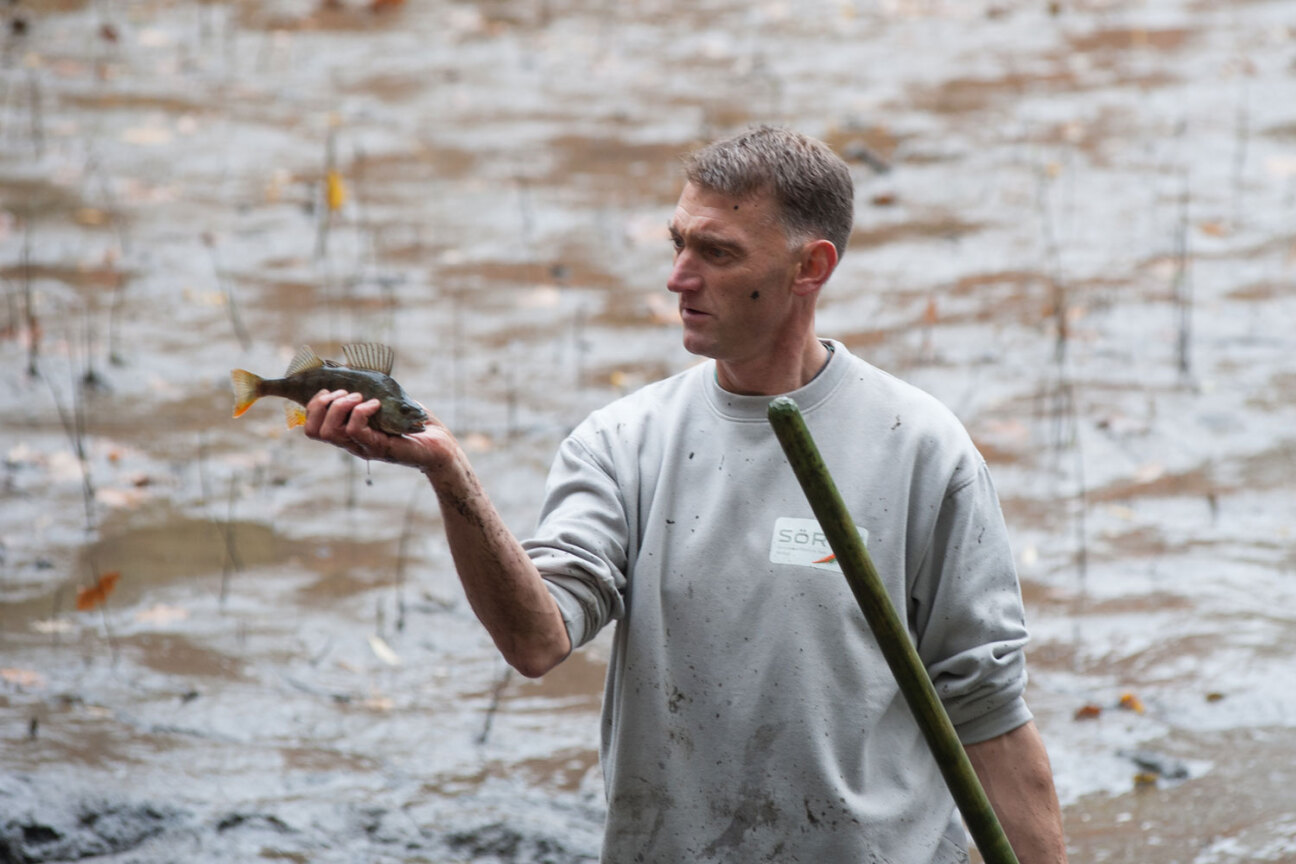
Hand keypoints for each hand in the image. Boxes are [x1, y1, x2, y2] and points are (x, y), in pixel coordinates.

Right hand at [303, 389, 458, 477]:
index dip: (313, 405)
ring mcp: (363, 447)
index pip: (311, 427)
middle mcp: (351, 443)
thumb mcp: (385, 399)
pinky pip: (355, 430)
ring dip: (340, 406)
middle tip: (348, 393)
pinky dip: (361, 411)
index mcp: (347, 433)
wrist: (440, 444)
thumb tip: (348, 364)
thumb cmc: (414, 422)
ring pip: (330, 432)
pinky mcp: (379, 449)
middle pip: (313, 431)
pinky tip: (375, 404)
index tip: (330, 389)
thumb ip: (366, 387)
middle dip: (322, 404)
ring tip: (360, 397)